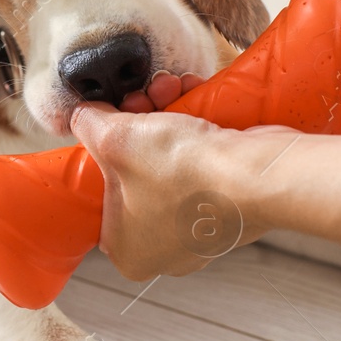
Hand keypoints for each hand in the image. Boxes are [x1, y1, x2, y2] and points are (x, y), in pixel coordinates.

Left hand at [71, 73, 286, 280]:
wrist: (257, 173)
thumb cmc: (184, 171)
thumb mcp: (115, 137)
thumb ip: (87, 124)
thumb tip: (84, 115)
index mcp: (127, 251)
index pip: (99, 192)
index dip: (103, 148)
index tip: (111, 118)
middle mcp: (164, 248)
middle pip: (134, 170)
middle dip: (139, 122)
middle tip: (143, 98)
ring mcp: (200, 228)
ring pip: (168, 160)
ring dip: (167, 117)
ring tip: (170, 90)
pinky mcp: (228, 205)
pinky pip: (200, 161)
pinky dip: (196, 127)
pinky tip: (193, 96)